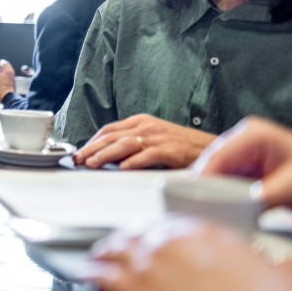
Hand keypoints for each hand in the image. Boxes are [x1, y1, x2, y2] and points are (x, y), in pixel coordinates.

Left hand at [73, 114, 215, 169]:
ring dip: (105, 154)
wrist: (213, 148)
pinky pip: (148, 155)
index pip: (109, 130)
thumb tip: (108, 158)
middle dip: (92, 148)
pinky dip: (133, 161)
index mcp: (141, 121)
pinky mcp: (171, 150)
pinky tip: (122, 168)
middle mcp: (147, 126)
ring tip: (92, 164)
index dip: (92, 141)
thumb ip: (133, 144)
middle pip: (112, 136)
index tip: (79, 153)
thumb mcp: (153, 139)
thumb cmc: (182, 147)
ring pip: (125, 144)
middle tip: (78, 160)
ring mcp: (159, 137)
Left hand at [83, 217, 291, 290]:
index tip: (146, 238)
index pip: (163, 225)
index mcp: (199, 230)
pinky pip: (106, 277)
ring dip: (105, 255)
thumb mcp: (264, 261)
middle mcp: (169, 241)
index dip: (150, 234)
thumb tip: (272, 261)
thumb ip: (247, 255)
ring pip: (116, 252)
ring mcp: (151, 264)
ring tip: (97, 258)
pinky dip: (93, 274)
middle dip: (123, 242)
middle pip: (134, 235)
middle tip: (115, 248)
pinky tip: (86, 274)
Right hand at [195, 117, 291, 210]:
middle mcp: (243, 137)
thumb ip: (260, 198)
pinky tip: (223, 207)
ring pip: (217, 172)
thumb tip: (229, 211)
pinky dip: (224, 193)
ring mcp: (244, 150)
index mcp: (253, 134)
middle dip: (207, 186)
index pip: (217, 157)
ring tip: (210, 212)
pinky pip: (227, 179)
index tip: (196, 204)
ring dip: (215, 191)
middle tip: (202, 212)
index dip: (204, 180)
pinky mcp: (247, 164)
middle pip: (213, 163)